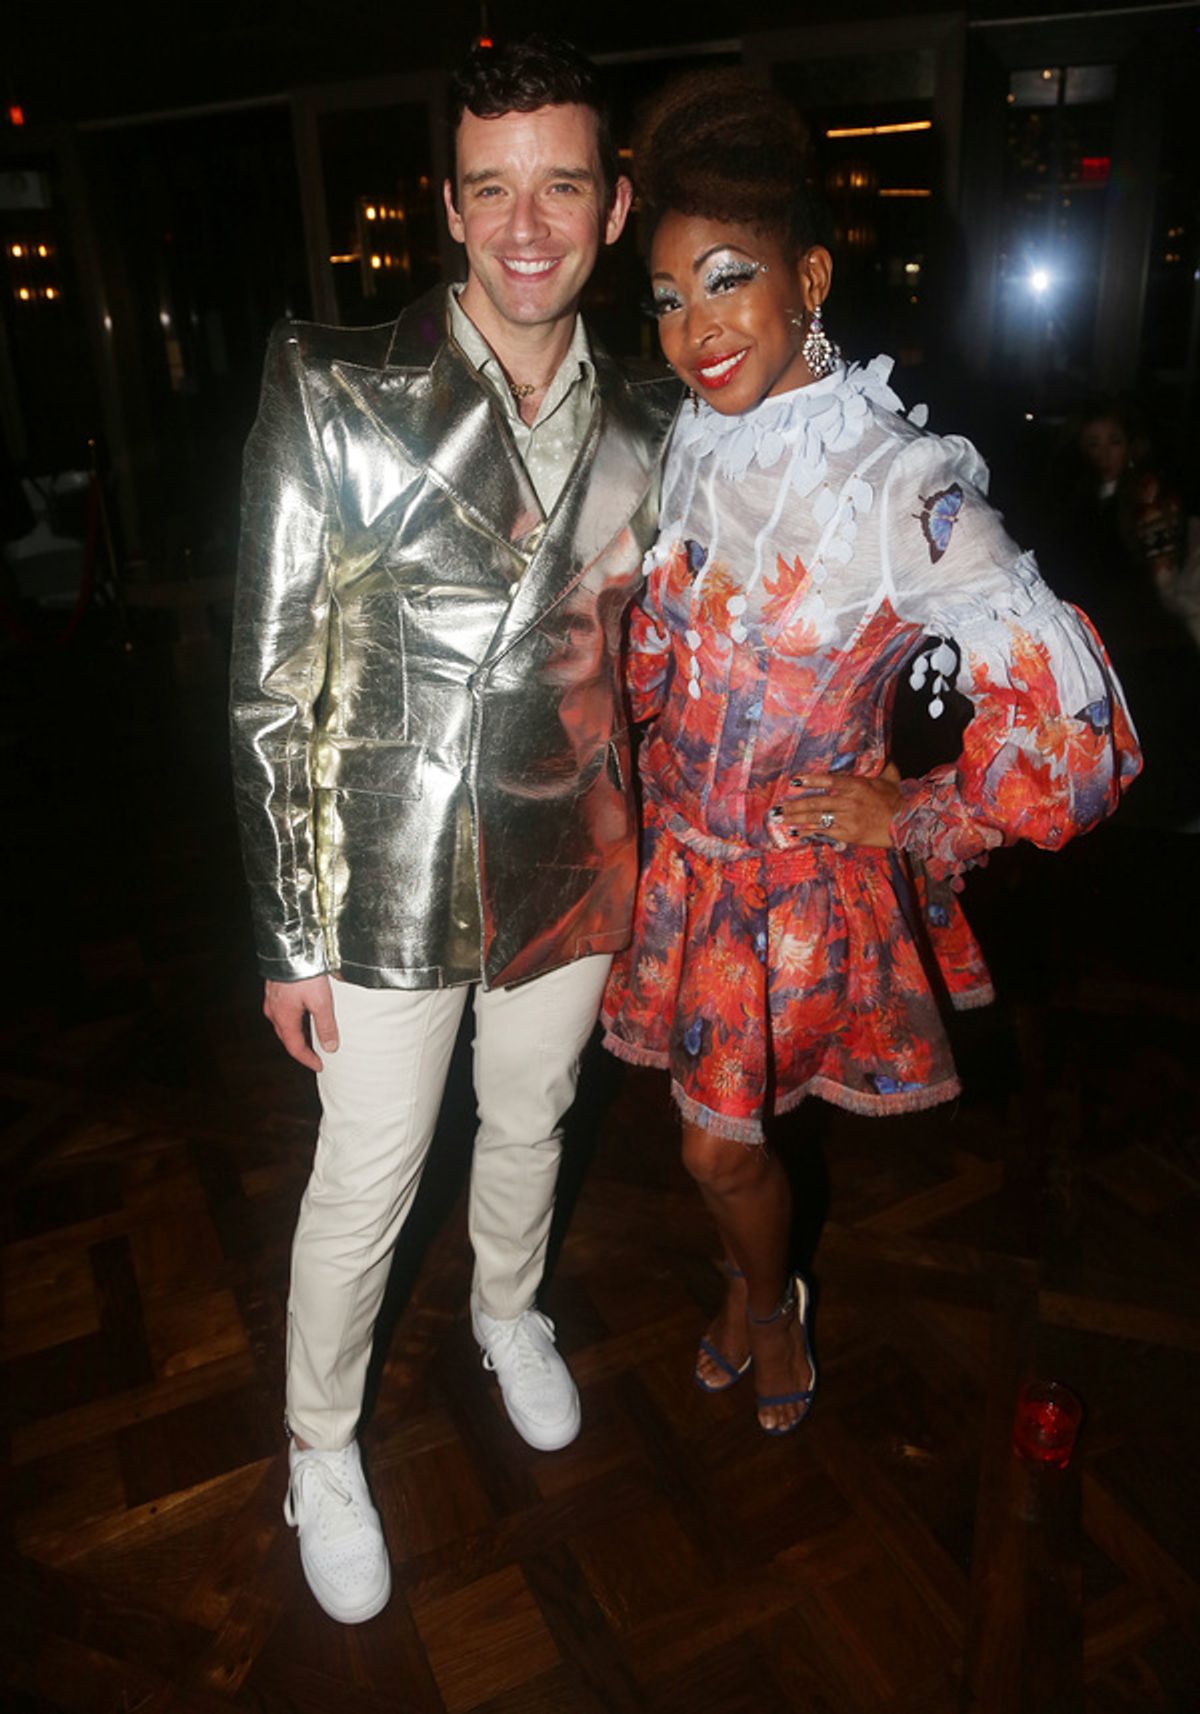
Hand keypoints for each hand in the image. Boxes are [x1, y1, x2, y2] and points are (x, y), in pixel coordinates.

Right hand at [263, 975, 337, 1071]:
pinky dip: (293, 1017)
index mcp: (284, 1018)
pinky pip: (283, 1009)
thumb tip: (330, 1048)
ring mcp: (272, 998)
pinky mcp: (275, 987)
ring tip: (311, 1034)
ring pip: (283, 1022)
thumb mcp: (321, 1002)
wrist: (290, 947)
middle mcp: (274, 1010)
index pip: (295, 1047)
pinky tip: (303, 1010)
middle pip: (287, 1036)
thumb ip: (326, 1026)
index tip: (320, 1066)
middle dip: (300, 1047)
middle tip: (315, 1054)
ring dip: (296, 1031)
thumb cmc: (304, 974)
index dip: (308, 1059)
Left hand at [770, 762, 901, 848]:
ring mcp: (848, 818)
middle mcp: (849, 800)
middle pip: (815, 802)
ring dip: (795, 819)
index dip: (810, 780)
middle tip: (776, 808)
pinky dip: (809, 832)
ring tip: (780, 819)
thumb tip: (887, 755)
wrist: (908, 823)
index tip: (794, 781)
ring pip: (816, 818)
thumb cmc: (898, 800)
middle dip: (793, 806)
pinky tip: (796, 832)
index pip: (828, 780)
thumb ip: (884, 766)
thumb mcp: (890, 778)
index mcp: (856, 785)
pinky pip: (824, 832)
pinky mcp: (849, 833)